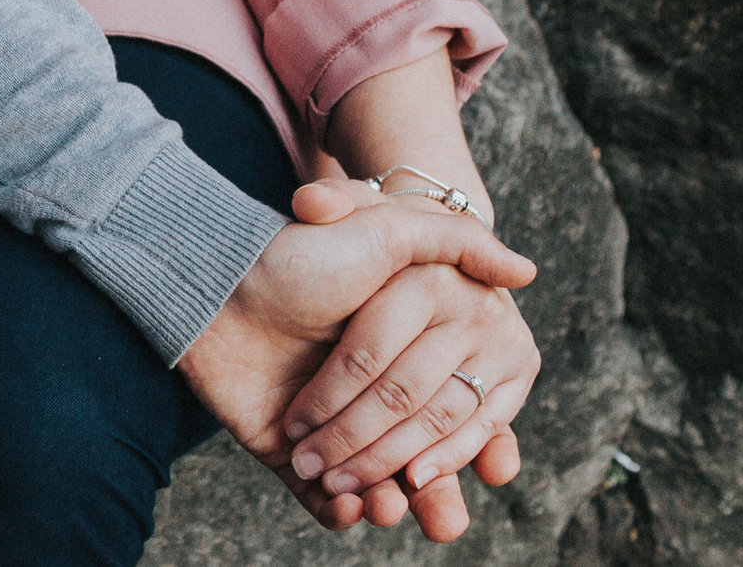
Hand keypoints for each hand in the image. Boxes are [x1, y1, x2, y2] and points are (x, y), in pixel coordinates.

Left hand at [175, 197, 535, 531]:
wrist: (215, 282)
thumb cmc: (302, 254)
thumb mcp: (384, 228)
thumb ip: (456, 240)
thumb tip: (527, 271)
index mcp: (411, 344)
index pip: (442, 403)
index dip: (460, 441)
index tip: (480, 469)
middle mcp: (377, 384)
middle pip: (412, 448)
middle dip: (423, 483)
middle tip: (429, 512)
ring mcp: (333, 419)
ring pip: (374, 479)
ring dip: (381, 501)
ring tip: (385, 512)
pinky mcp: (289, 450)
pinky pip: (318, 497)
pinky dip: (333, 513)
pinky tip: (345, 514)